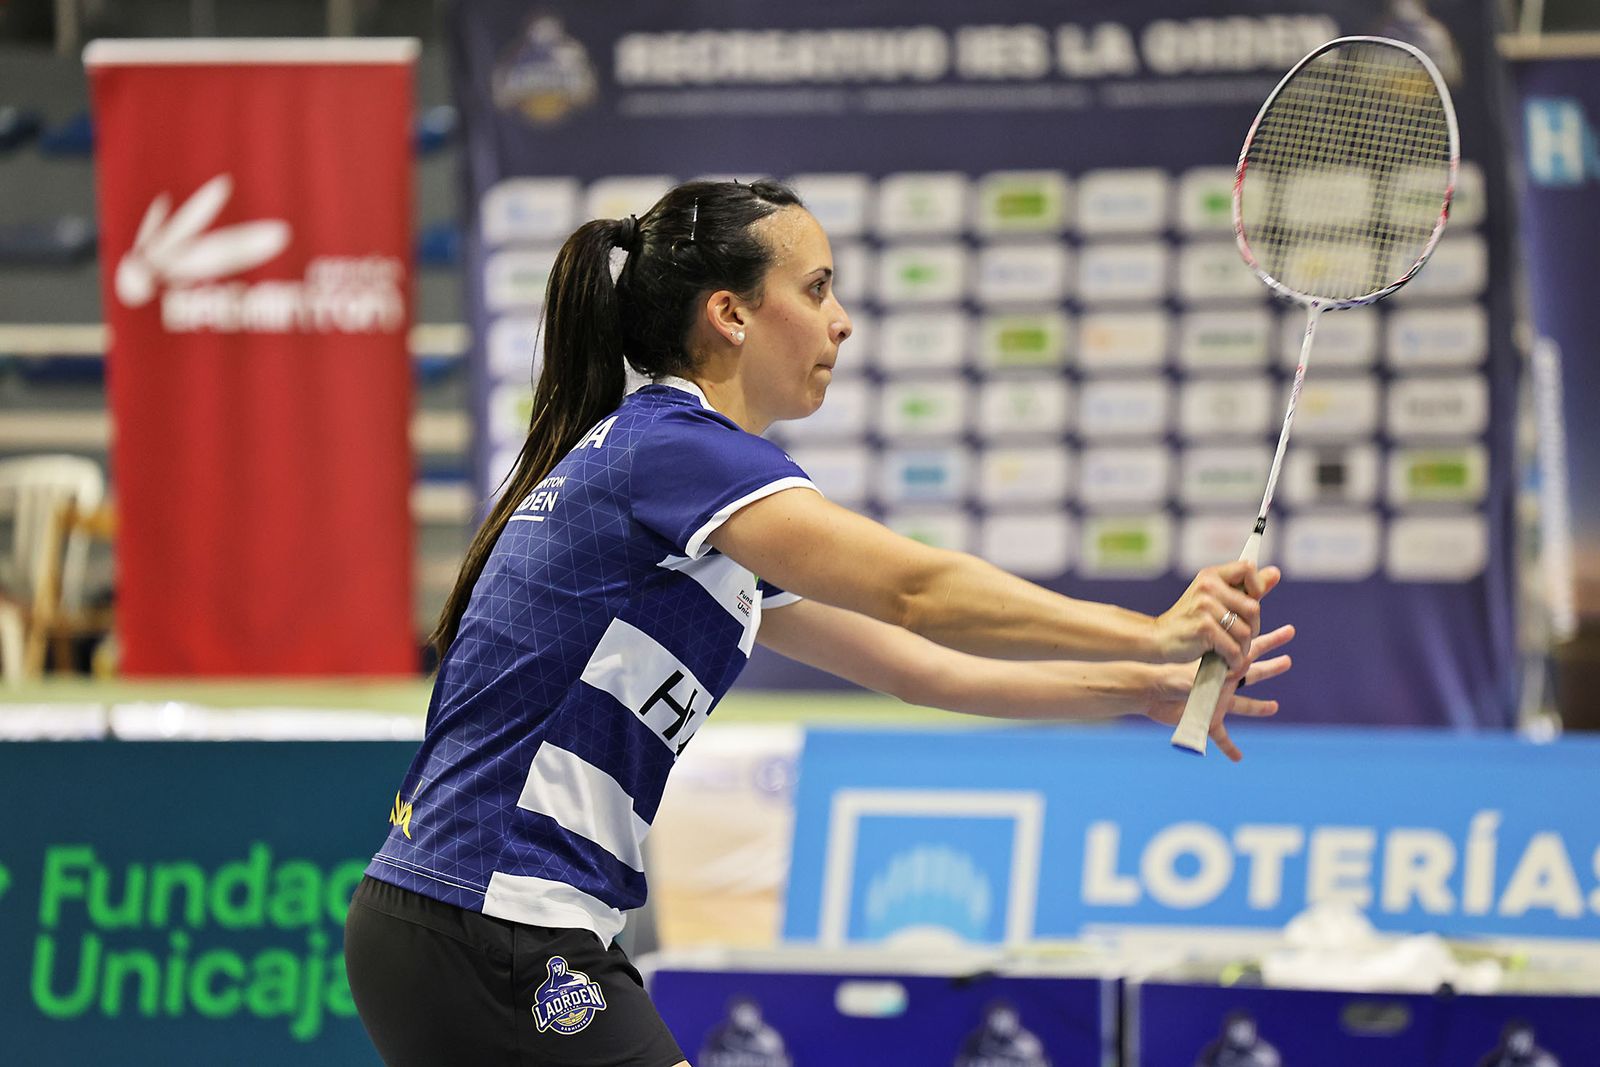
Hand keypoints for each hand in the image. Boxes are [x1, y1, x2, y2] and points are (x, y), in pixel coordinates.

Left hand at [1145, 623, 1295, 761]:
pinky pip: (1221, 737)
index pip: (1251, 651)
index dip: (1269, 641)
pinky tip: (1238, 758)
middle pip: (1254, 675)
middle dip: (1272, 667)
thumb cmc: (1166, 675)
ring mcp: (1216, 703)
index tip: (1288, 631)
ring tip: (1275, 707)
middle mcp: (1223, 684)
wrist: (1147, 692)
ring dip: (1259, 707)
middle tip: (1289, 660)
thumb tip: (1241, 661)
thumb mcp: (1194, 671)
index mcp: (1222, 667)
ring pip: (1244, 705)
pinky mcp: (1205, 721)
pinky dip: (1229, 748)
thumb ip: (1216, 670)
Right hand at [1151, 561, 1279, 671]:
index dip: (1257, 586)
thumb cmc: (1189, 621)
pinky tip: (1228, 662)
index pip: (1248, 568)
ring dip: (1243, 648)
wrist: (1157, 638)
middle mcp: (1207, 587)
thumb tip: (1276, 573)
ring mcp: (1205, 607)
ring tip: (1234, 653)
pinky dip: (1235, 660)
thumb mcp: (1215, 599)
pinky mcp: (1204, 628)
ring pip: (1245, 632)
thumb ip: (1246, 588)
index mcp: (1211, 576)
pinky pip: (1234, 648)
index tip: (1251, 603)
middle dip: (1253, 628)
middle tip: (1242, 638)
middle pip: (1253, 607)